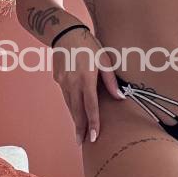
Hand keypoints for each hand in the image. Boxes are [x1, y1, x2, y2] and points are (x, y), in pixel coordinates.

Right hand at [51, 29, 124, 144]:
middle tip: (81, 143)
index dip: (93, 124)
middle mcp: (72, 83)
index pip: (91, 107)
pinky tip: (75, 110)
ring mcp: (63, 82)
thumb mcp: (104, 59)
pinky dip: (71, 104)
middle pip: (77, 111)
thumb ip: (111, 81)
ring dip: (75, 118)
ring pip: (70, 105)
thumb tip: (120, 97)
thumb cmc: (88, 44)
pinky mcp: (57, 79)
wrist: (64, 33)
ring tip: (79, 132)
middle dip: (80, 128)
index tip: (93, 137)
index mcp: (86, 79)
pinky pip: (66, 95)